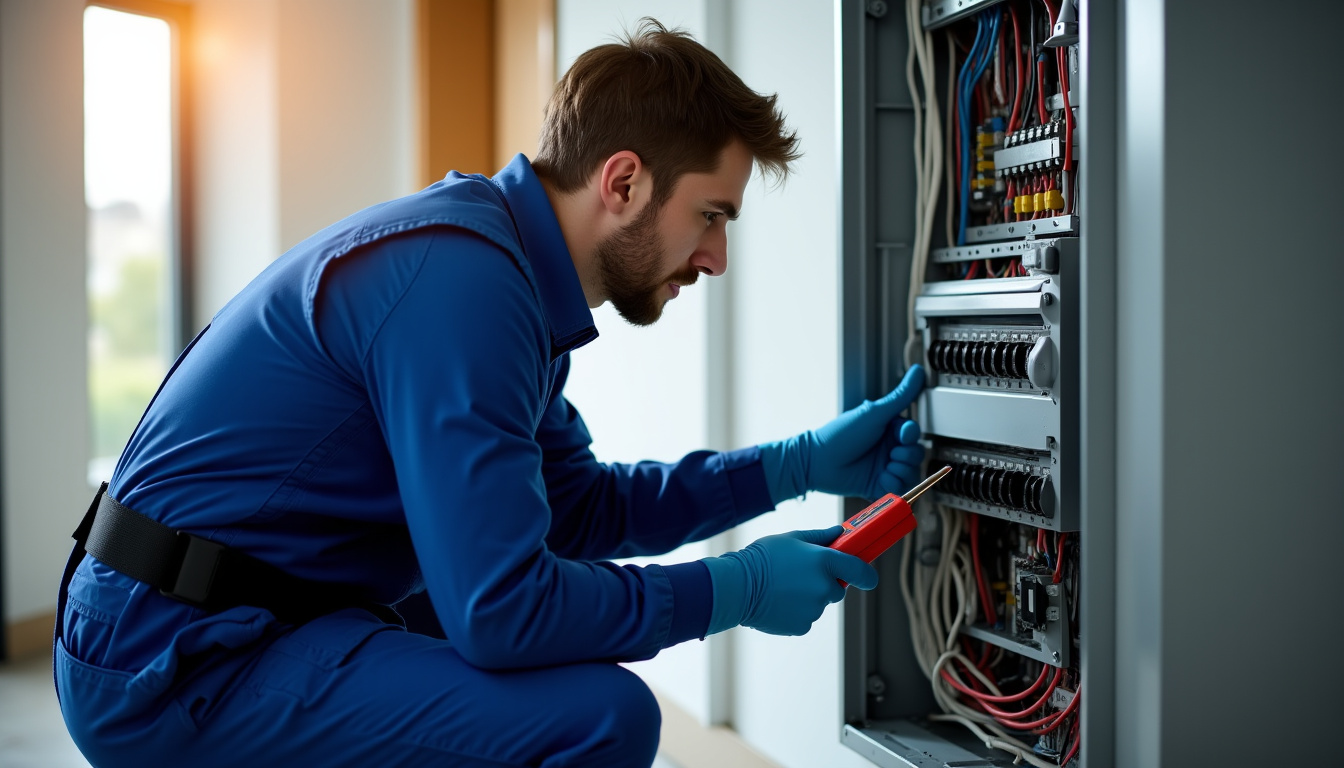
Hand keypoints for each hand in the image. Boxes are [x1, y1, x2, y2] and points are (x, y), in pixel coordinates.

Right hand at [702, 527, 878, 635]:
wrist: (737, 587)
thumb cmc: (762, 558)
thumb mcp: (791, 539)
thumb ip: (820, 537)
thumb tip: (839, 532)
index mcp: (825, 562)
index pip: (860, 571)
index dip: (866, 575)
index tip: (866, 577)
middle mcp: (824, 587)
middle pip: (837, 589)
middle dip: (824, 584)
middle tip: (801, 576)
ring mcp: (814, 609)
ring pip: (819, 604)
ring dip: (808, 598)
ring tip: (783, 588)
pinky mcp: (803, 626)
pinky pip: (806, 618)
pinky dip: (796, 612)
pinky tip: (779, 601)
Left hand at [759, 365, 924, 502]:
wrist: (818, 463)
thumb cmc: (841, 435)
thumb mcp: (874, 413)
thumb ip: (901, 395)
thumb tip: (918, 371)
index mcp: (888, 430)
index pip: (914, 433)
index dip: (910, 436)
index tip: (900, 436)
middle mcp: (888, 448)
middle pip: (916, 454)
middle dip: (906, 455)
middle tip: (890, 454)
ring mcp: (885, 467)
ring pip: (911, 472)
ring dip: (900, 470)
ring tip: (884, 467)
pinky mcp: (880, 486)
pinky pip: (900, 489)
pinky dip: (892, 484)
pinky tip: (880, 478)